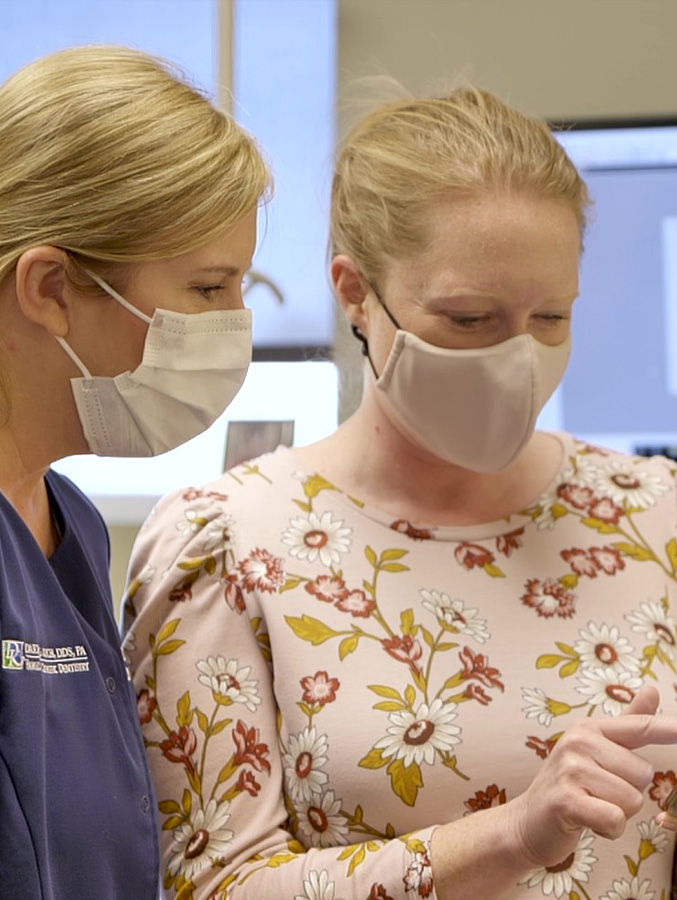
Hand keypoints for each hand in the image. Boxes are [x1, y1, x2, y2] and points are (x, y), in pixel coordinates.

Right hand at [509, 685, 674, 868]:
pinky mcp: (566, 800)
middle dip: (628, 794)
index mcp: (590, 728)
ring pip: (632, 800)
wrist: (528, 821)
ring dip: (618, 814)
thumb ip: (629, 723)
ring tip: (590, 806)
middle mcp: (579, 742)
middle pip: (643, 775)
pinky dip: (608, 829)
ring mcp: (570, 769)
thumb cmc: (569, 785)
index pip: (640, 727)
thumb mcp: (597, 749)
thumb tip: (652, 689)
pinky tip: (588, 822)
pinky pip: (615, 818)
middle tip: (598, 793)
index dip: (669, 728)